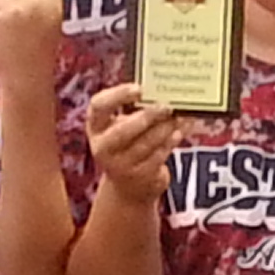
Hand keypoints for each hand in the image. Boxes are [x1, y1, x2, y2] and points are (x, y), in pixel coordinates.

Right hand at [84, 80, 181, 204]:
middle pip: (123, 130)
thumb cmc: (127, 144)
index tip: (139, 89)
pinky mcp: (139, 176)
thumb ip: (136, 110)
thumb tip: (164, 93)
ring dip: (164, 129)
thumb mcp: (122, 125)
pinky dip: (170, 143)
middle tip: (166, 106)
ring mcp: (119, 165)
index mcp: (96, 126)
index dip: (118, 95)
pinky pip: (157, 156)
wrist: (128, 185)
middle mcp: (102, 146)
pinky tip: (178, 132)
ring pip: (145, 144)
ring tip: (178, 117)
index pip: (99, 106)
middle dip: (147, 116)